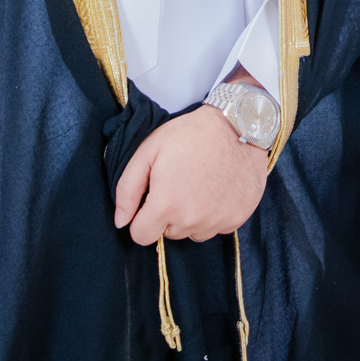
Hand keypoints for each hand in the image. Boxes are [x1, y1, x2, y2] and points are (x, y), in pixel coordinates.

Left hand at [114, 105, 269, 244]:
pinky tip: (217, 189)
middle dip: (168, 214)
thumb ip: (128, 189)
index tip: (152, 200)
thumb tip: (121, 221)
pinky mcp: (237, 218)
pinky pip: (217, 227)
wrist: (238, 124)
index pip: (141, 236)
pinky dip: (215, 213)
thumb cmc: (191, 134)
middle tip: (179, 183)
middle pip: (169, 233)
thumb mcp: (149, 151)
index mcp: (166, 205)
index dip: (142, 219)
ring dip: (192, 216)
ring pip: (193, 232)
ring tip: (199, 184)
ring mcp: (218, 221)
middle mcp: (192, 220)